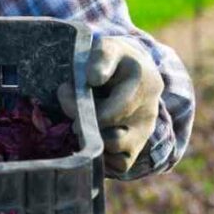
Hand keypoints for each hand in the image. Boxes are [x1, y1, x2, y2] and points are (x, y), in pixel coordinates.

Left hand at [57, 36, 163, 175]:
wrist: (134, 74)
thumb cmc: (114, 61)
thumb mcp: (108, 48)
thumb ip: (101, 58)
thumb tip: (93, 79)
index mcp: (144, 85)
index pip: (109, 112)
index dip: (79, 109)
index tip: (64, 91)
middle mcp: (149, 112)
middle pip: (108, 133)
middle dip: (83, 124)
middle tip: (71, 111)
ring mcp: (144, 133)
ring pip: (112, 149)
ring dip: (92, 139)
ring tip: (84, 122)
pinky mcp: (137, 149)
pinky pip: (119, 165)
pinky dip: (102, 157)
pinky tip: (93, 138)